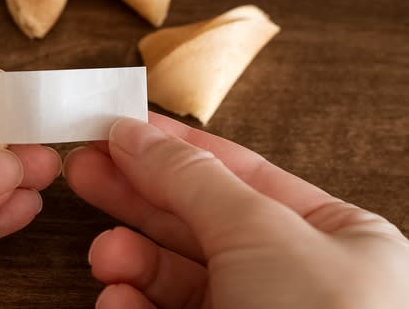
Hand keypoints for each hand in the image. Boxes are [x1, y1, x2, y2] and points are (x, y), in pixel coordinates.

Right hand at [64, 113, 408, 308]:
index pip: (237, 172)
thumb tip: (137, 133)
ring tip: (104, 252)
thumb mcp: (263, 231)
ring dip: (131, 259)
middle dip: (136, 193)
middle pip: (196, 219)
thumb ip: (193, 177)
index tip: (119, 124)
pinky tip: (117, 302)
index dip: (173, 145)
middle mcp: (293, 277)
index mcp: (331, 235)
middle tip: (84, 168)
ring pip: (175, 276)